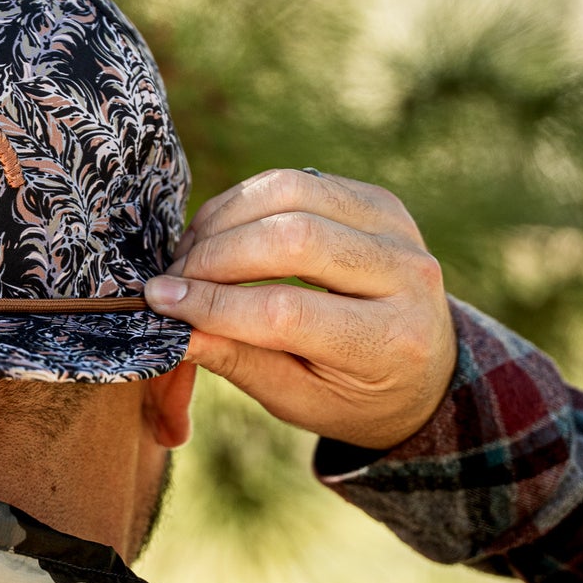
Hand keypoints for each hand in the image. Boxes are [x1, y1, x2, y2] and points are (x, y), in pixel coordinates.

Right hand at [144, 168, 456, 449]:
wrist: (423, 368)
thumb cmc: (350, 394)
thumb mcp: (297, 400)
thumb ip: (238, 361)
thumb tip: (173, 326)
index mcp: (390, 341)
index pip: (285, 311)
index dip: (213, 304)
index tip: (160, 302)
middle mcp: (407, 275)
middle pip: (293, 238)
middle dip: (215, 256)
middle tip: (173, 280)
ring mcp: (397, 227)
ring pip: (292, 192)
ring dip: (224, 219)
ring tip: (191, 255)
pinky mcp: (377, 199)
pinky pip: (297, 181)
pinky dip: (243, 202)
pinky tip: (218, 234)